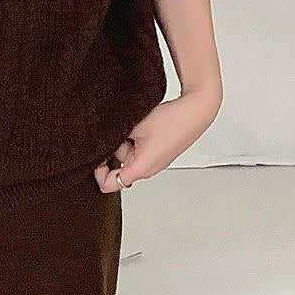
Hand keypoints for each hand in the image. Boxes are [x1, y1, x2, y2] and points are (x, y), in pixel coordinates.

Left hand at [93, 86, 221, 192]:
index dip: (98, 172)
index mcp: (140, 169)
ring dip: (127, 142)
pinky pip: (139, 150)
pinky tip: (144, 127)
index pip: (109, 184)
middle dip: (114, 150)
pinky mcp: (159, 154)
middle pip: (118, 167)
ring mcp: (155, 163)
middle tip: (122, 133)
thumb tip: (102, 144)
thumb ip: (115, 140)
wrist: (196, 111)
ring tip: (138, 126)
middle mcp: (148, 170)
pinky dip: (137, 140)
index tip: (98, 156)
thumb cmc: (171, 120)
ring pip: (128, 157)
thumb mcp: (134, 128)